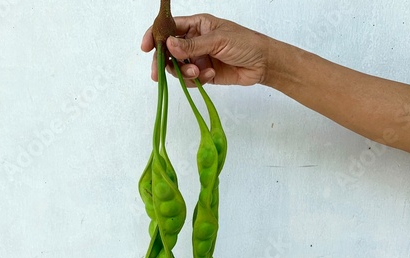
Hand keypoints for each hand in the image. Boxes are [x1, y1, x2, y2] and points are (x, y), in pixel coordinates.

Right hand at [141, 13, 270, 85]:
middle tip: (158, 73)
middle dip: (163, 62)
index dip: (155, 36)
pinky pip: (190, 80)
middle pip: (169, 51)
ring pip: (178, 68)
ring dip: (183, 72)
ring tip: (196, 73)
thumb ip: (192, 45)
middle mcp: (195, 42)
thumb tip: (169, 45)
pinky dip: (196, 80)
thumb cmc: (245, 43)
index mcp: (197, 25)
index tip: (146, 47)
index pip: (170, 28)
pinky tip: (209, 76)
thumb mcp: (218, 40)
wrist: (263, 64)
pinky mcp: (204, 74)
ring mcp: (199, 58)